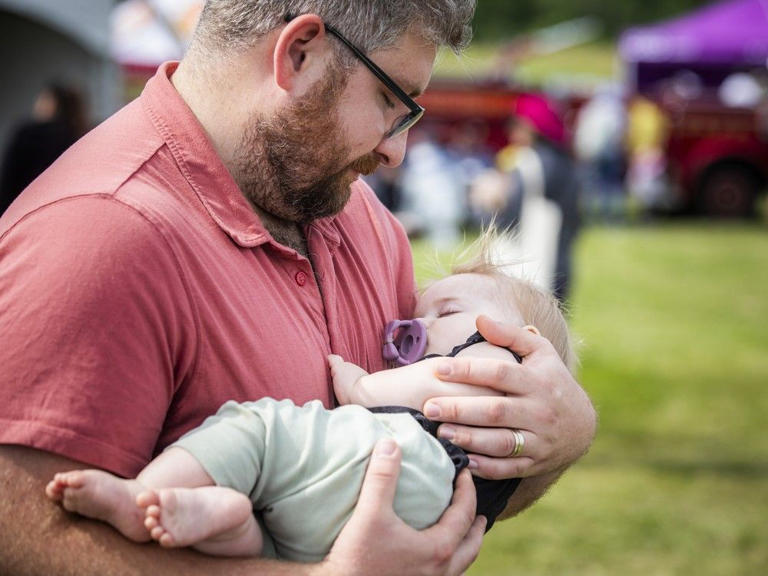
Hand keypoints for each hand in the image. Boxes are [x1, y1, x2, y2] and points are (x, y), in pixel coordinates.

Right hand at [320, 439, 485, 575]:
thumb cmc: (357, 559)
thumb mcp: (370, 514)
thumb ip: (382, 478)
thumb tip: (390, 445)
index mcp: (438, 549)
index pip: (464, 515)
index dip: (467, 491)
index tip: (465, 473)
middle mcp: (440, 571)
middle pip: (470, 546)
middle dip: (475, 526)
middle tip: (478, 512)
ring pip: (459, 565)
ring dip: (463, 546)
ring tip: (460, 533)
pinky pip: (443, 574)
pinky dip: (447, 561)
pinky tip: (431, 554)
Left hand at [424, 316, 595, 480]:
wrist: (582, 425)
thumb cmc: (551, 381)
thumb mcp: (540, 353)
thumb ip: (510, 335)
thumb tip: (481, 320)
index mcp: (537, 382)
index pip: (500, 374)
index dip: (469, 370)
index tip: (439, 369)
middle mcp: (539, 411)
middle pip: (496, 411)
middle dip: (460, 409)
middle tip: (429, 407)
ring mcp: (539, 440)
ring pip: (501, 442)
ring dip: (469, 439)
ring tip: (441, 432)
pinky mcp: (535, 463)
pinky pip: (509, 468)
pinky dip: (486, 467)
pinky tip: (463, 460)